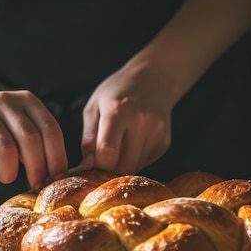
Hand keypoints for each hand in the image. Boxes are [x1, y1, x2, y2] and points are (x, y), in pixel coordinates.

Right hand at [0, 90, 67, 189]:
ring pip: (7, 152)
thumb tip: (57, 176)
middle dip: (37, 168)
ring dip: (9, 173)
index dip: (57, 156)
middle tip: (35, 184)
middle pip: (31, 139)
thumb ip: (38, 144)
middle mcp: (6, 101)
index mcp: (27, 100)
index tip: (57, 178)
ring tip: (5, 176)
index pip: (50, 128)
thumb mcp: (20, 131)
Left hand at [81, 56, 173, 175]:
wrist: (154, 78)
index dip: (95, 166)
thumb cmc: (117, 91)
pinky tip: (131, 142)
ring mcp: (156, 134)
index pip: (107, 152)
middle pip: (123, 167)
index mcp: (118, 111)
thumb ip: (89, 140)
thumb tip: (86, 168)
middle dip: (108, 171)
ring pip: (134, 169)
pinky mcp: (164, 143)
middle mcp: (141, 123)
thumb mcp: (94, 107)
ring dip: (121, 166)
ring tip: (116, 146)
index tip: (88, 166)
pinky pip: (144, 163)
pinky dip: (133, 160)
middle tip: (100, 161)